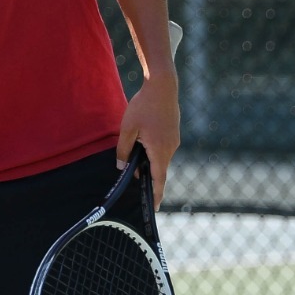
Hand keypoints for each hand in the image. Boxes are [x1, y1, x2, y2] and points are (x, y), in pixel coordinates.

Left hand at [118, 74, 180, 204]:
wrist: (162, 86)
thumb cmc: (143, 106)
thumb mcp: (127, 128)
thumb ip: (123, 149)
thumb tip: (121, 167)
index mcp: (159, 150)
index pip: (158, 179)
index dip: (156, 194)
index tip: (155, 208)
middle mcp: (170, 148)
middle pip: (158, 170)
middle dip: (147, 178)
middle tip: (135, 185)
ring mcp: (173, 141)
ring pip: (160, 158)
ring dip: (148, 163)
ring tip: (134, 163)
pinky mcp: (172, 133)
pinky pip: (162, 149)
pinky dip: (153, 153)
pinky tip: (142, 146)